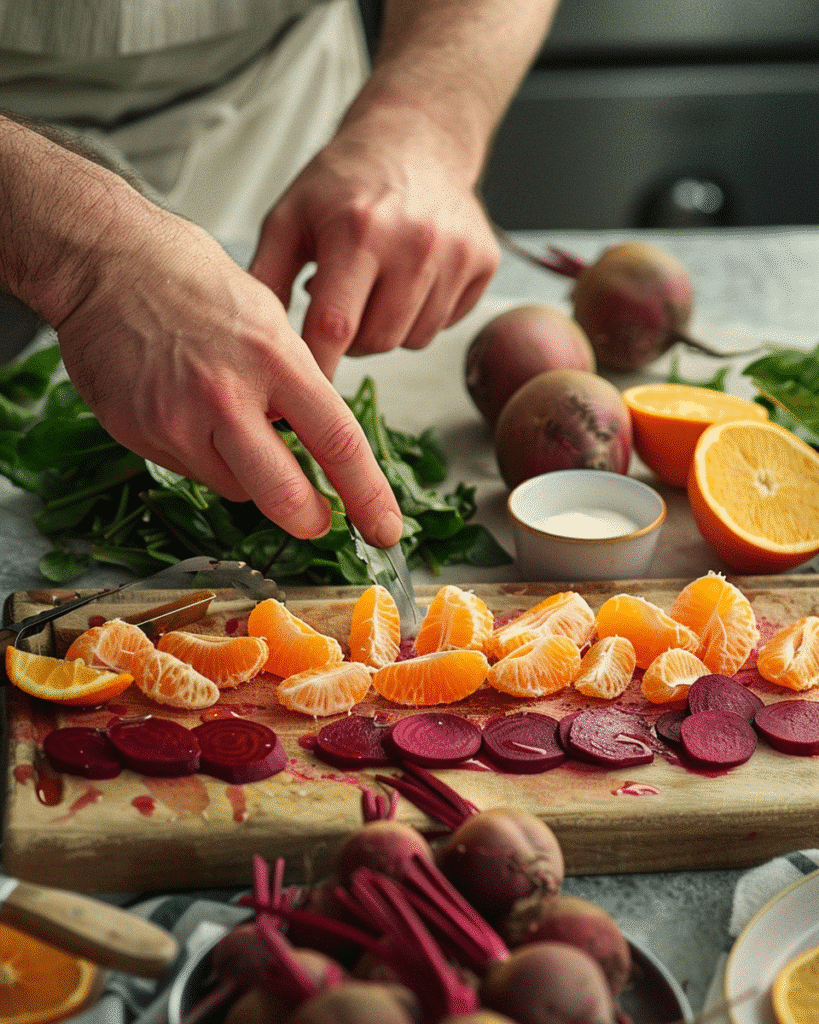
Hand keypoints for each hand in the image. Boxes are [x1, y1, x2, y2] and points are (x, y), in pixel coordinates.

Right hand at [55, 209, 403, 546]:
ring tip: (230, 422)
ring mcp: (176, 420)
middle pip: (284, 495)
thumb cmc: (188, 277)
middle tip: (319, 520)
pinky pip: (189, 470)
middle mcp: (225, 395)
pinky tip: (186, 410)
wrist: (103, 260)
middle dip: (310, 519)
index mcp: (272, 358)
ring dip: (249, 476)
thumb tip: (313, 432)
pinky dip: (202, 455)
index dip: (367, 495)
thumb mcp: (265, 315)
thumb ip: (293, 379)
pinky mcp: (138, 434)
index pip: (337, 442)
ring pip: (235, 488)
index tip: (384, 526)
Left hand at [249, 111, 499, 377]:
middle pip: (379, 341)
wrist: (416, 140)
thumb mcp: (288, 217)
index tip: (306, 386)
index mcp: (358, 231)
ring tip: (377, 287)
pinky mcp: (484, 263)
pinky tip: (411, 279)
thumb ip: (267, 279)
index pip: (336, 325)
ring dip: (390, 328)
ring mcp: (457, 254)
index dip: (319, 366)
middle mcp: (415, 243)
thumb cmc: (343, 183)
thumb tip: (254, 344)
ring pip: (415, 339)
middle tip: (343, 305)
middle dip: (354, 339)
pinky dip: (423, 314)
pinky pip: (446, 323)